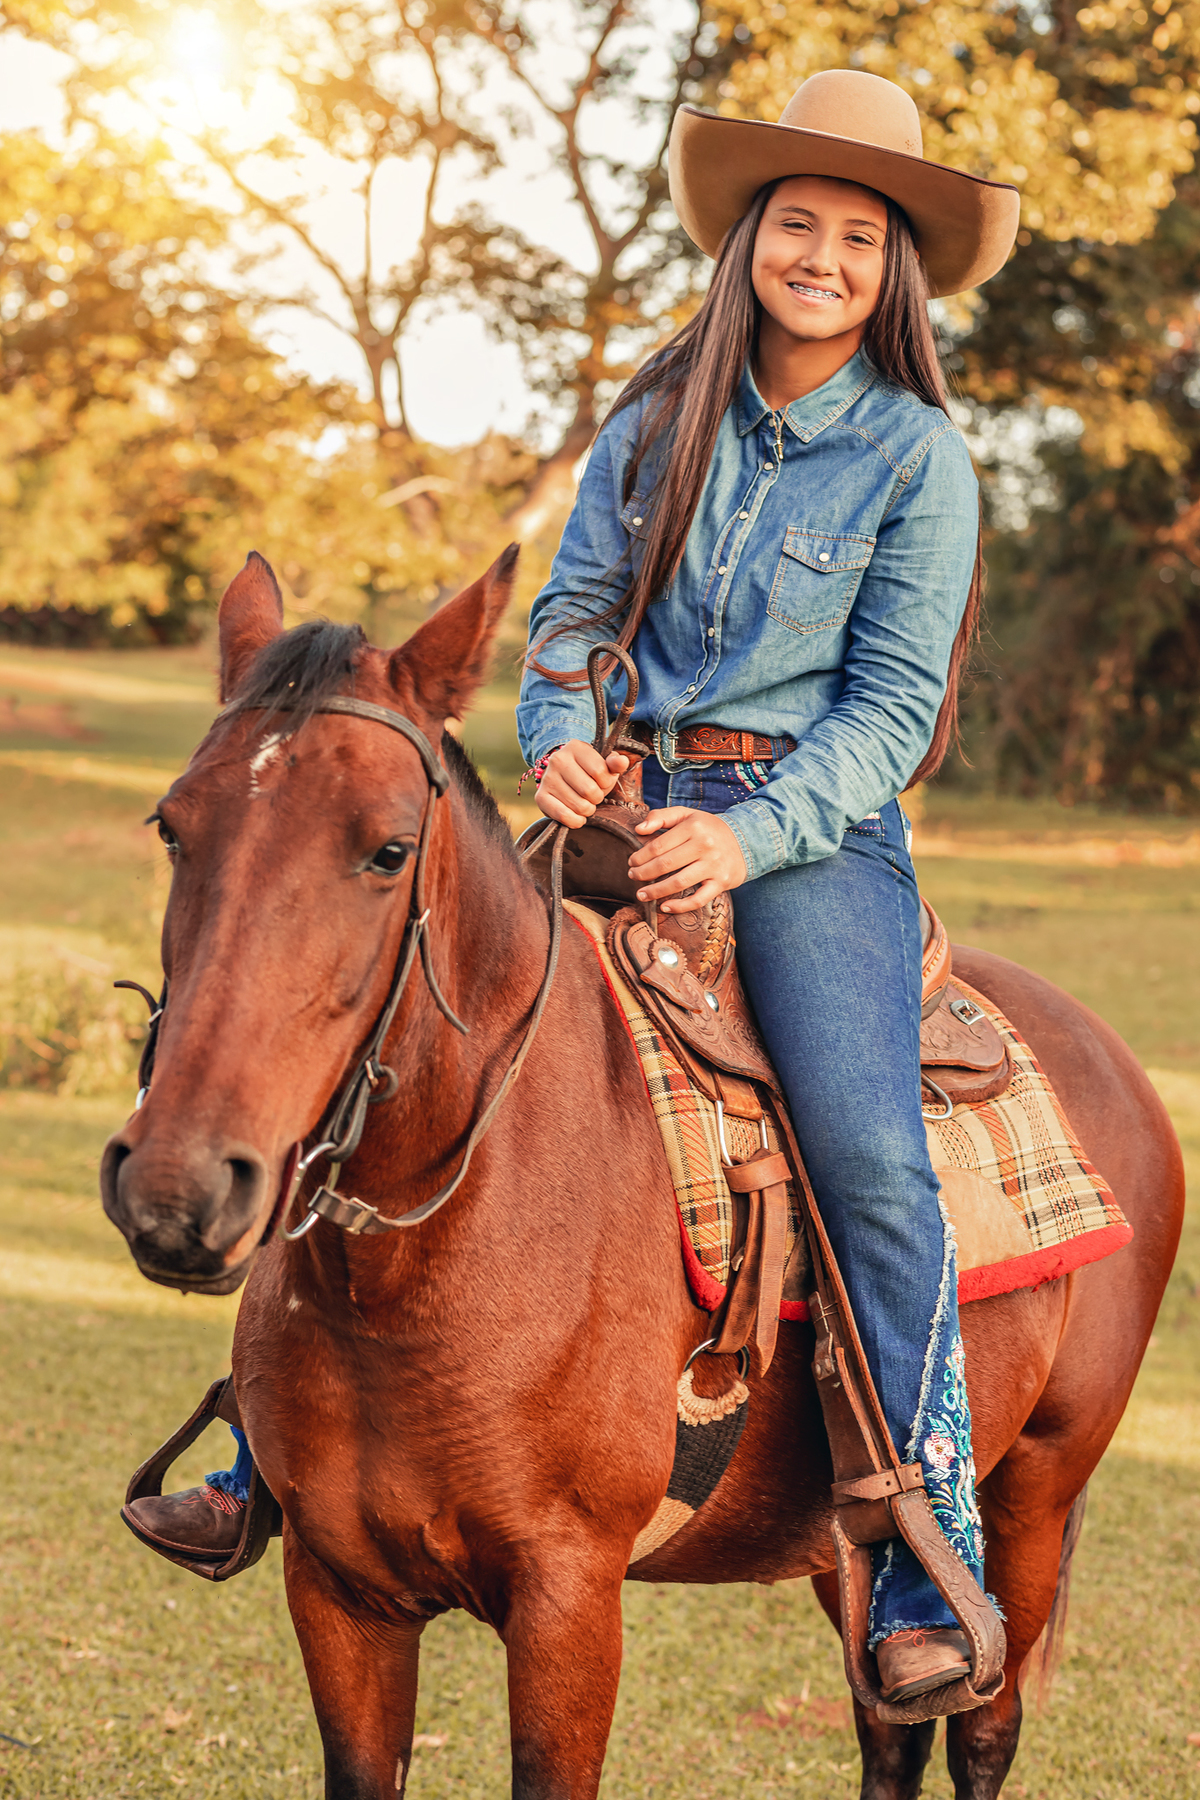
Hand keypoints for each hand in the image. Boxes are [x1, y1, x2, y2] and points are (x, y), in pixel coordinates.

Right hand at [535, 739, 629, 827]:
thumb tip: (622, 762)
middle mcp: (558, 760)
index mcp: (576, 747)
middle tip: (593, 795)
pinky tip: (577, 815)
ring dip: (588, 810)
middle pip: (590, 791)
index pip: (600, 772)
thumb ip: (615, 763)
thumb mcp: (603, 763)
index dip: (607, 782)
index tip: (602, 782)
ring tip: (584, 802)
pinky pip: (564, 815)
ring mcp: (547, 778)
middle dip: (597, 798)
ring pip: (579, 806)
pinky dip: (575, 821)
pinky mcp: (540, 797)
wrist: (562, 776)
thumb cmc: (588, 771)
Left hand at [627, 807, 747, 914]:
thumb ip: (661, 816)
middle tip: (633, 876)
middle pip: (665, 864)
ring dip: (656, 891)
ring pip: (678, 883)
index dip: (640, 856)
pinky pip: (698, 899)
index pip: (659, 845)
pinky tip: (664, 907)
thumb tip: (638, 830)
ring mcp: (714, 865)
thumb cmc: (708, 829)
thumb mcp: (686, 815)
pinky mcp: (721, 882)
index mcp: (693, 827)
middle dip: (644, 873)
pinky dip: (681, 906)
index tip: (632, 862)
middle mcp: (705, 845)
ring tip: (641, 894)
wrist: (745, 840)